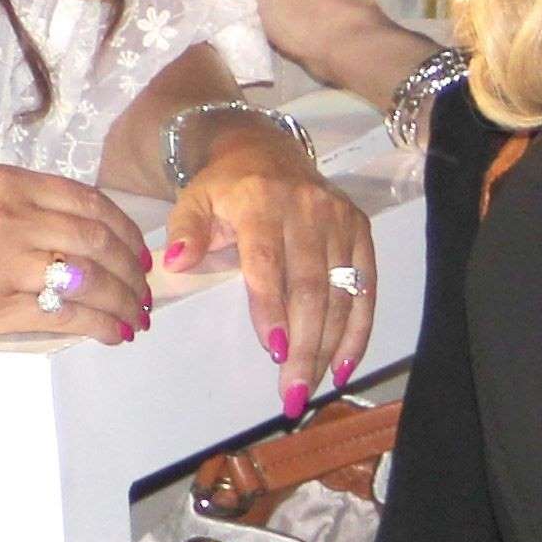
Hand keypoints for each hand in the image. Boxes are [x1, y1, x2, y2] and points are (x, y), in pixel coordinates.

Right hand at [0, 166, 156, 350]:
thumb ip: (10, 207)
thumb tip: (62, 233)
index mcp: (1, 182)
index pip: (86, 200)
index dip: (122, 228)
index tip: (135, 248)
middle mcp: (10, 215)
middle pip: (99, 239)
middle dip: (134, 268)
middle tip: (144, 288)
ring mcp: (5, 263)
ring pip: (93, 278)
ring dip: (125, 300)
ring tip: (134, 316)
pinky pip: (68, 315)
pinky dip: (101, 324)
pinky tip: (112, 333)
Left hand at [157, 115, 375, 410]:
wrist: (264, 149)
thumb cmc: (225, 188)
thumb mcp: (194, 200)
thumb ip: (185, 231)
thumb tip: (175, 262)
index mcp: (262, 203)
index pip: (269, 264)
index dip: (272, 307)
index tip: (273, 349)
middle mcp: (308, 211)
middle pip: (311, 288)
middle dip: (304, 345)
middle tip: (292, 391)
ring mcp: (339, 221)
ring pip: (341, 294)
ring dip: (329, 346)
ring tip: (312, 387)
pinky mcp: (361, 231)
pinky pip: (365, 288)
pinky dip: (358, 331)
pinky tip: (344, 366)